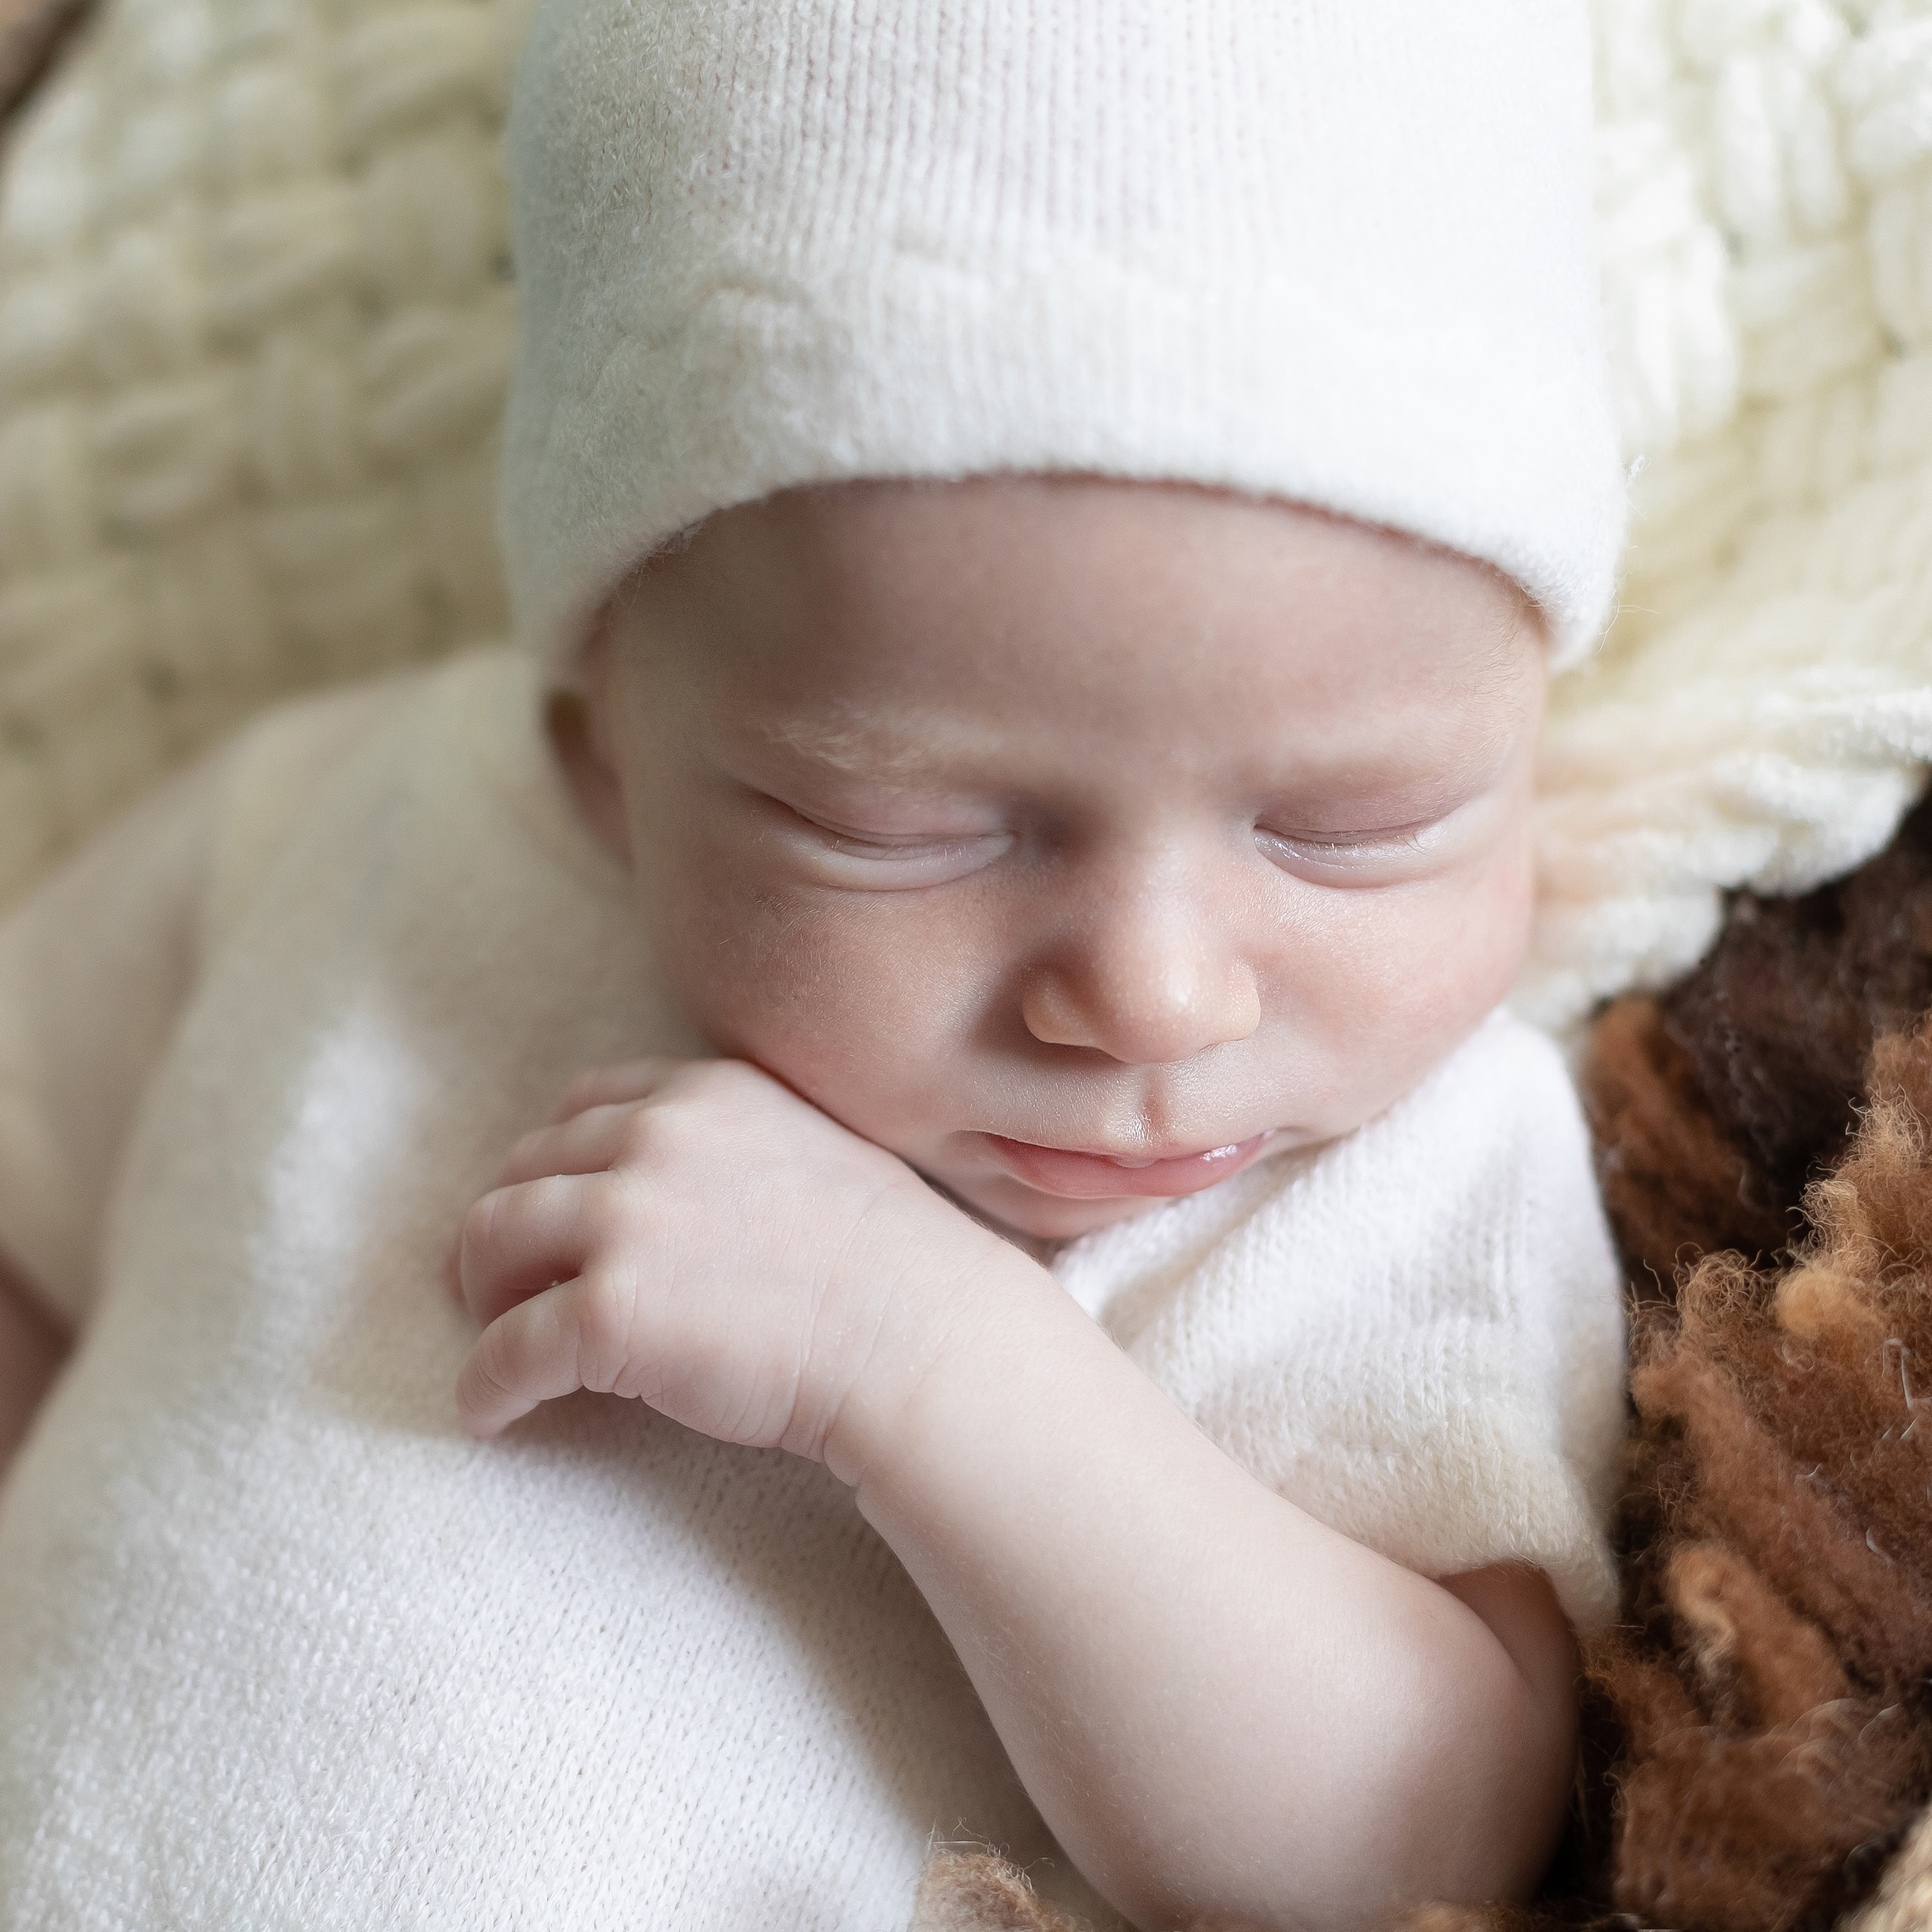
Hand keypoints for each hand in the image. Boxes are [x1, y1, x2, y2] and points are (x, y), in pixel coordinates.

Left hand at [452, 1057, 1024, 1471]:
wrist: (921, 1339)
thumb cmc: (893, 1267)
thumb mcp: (813, 1152)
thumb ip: (733, 1148)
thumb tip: (673, 1197)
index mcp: (705, 1095)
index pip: (584, 1107)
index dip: (552, 1163)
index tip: (547, 1210)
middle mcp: (654, 1138)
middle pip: (523, 1169)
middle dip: (503, 1229)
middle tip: (498, 1287)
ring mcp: (625, 1221)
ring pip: (491, 1242)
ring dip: (483, 1296)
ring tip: (492, 1342)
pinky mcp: (608, 1313)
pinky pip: (507, 1350)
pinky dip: (484, 1386)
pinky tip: (489, 1416)